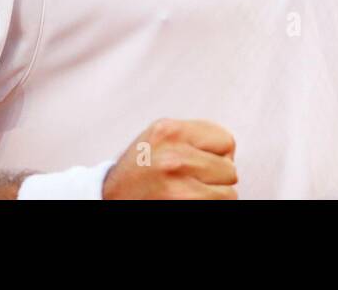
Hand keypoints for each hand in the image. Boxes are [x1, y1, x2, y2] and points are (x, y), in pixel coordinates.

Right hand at [102, 118, 238, 198]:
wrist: (107, 198)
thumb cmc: (138, 170)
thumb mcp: (159, 138)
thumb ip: (191, 136)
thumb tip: (229, 151)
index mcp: (169, 131)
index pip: (226, 140)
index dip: (216, 155)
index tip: (198, 162)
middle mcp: (173, 156)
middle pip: (229, 168)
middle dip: (215, 177)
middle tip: (189, 181)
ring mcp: (177, 185)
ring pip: (229, 193)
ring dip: (213, 196)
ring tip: (188, 193)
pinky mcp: (181, 205)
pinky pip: (219, 206)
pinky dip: (210, 206)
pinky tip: (187, 202)